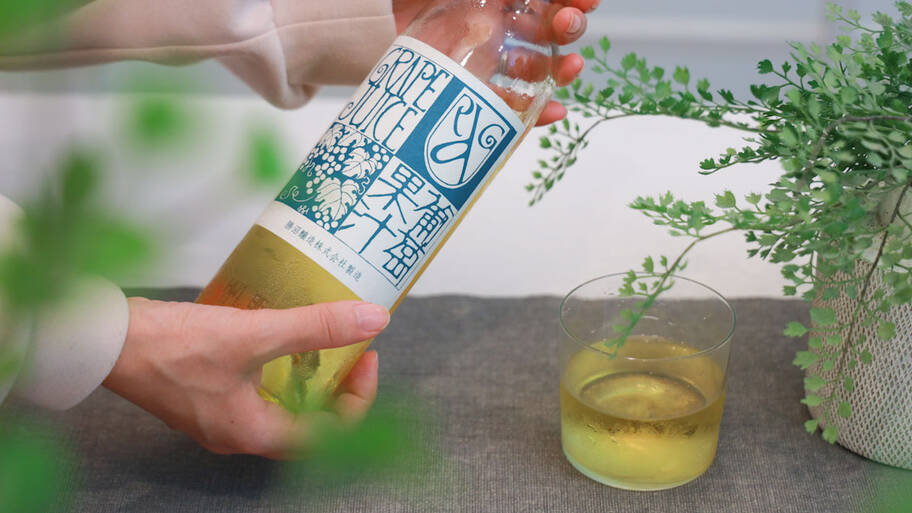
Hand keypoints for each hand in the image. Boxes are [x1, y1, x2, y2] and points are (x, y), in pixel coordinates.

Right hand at [103, 298, 389, 458]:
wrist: (106, 339)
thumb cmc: (174, 346)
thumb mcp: (254, 334)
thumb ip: (316, 328)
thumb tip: (374, 319)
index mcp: (253, 433)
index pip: (329, 435)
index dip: (357, 399)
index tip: (365, 358)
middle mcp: (238, 432)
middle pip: (308, 421)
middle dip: (337, 386)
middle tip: (352, 348)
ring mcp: (220, 415)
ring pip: (283, 404)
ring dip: (309, 377)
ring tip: (324, 339)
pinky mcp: (207, 393)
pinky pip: (258, 389)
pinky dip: (280, 367)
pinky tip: (284, 335)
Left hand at [393, 0, 599, 125]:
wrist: (361, 27)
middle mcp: (496, 26)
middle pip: (548, 29)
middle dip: (569, 27)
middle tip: (566, 24)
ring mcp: (486, 63)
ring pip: (536, 69)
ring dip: (561, 68)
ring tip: (569, 67)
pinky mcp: (472, 99)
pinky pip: (512, 110)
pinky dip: (538, 114)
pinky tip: (556, 111)